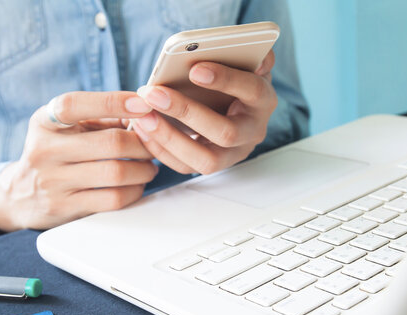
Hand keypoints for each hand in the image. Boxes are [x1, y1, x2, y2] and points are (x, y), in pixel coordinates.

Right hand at [0, 91, 156, 231]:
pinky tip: (137, 185)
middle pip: (110, 143)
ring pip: (116, 172)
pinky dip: (135, 191)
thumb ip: (103, 116)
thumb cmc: (58, 152)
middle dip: (143, 144)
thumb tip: (145, 108)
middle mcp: (44, 150)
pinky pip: (113, 198)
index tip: (143, 104)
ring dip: (144, 169)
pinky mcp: (65, 207)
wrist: (22, 196)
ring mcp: (53, 182)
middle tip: (154, 146)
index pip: (73, 105)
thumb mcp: (68, 128)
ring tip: (149, 167)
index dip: (112, 102)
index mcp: (44, 122)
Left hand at [132, 50, 276, 174]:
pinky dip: (161, 150)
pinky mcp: (211, 165)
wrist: (231, 105)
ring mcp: (233, 154)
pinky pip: (186, 167)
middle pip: (226, 133)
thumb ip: (250, 55)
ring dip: (170, 138)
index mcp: (263, 101)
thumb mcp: (244, 62)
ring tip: (144, 116)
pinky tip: (143, 128)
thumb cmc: (234, 80)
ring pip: (206, 160)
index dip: (226, 80)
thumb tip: (257, 55)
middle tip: (155, 94)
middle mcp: (253, 132)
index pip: (252, 91)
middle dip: (187, 113)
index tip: (195, 68)